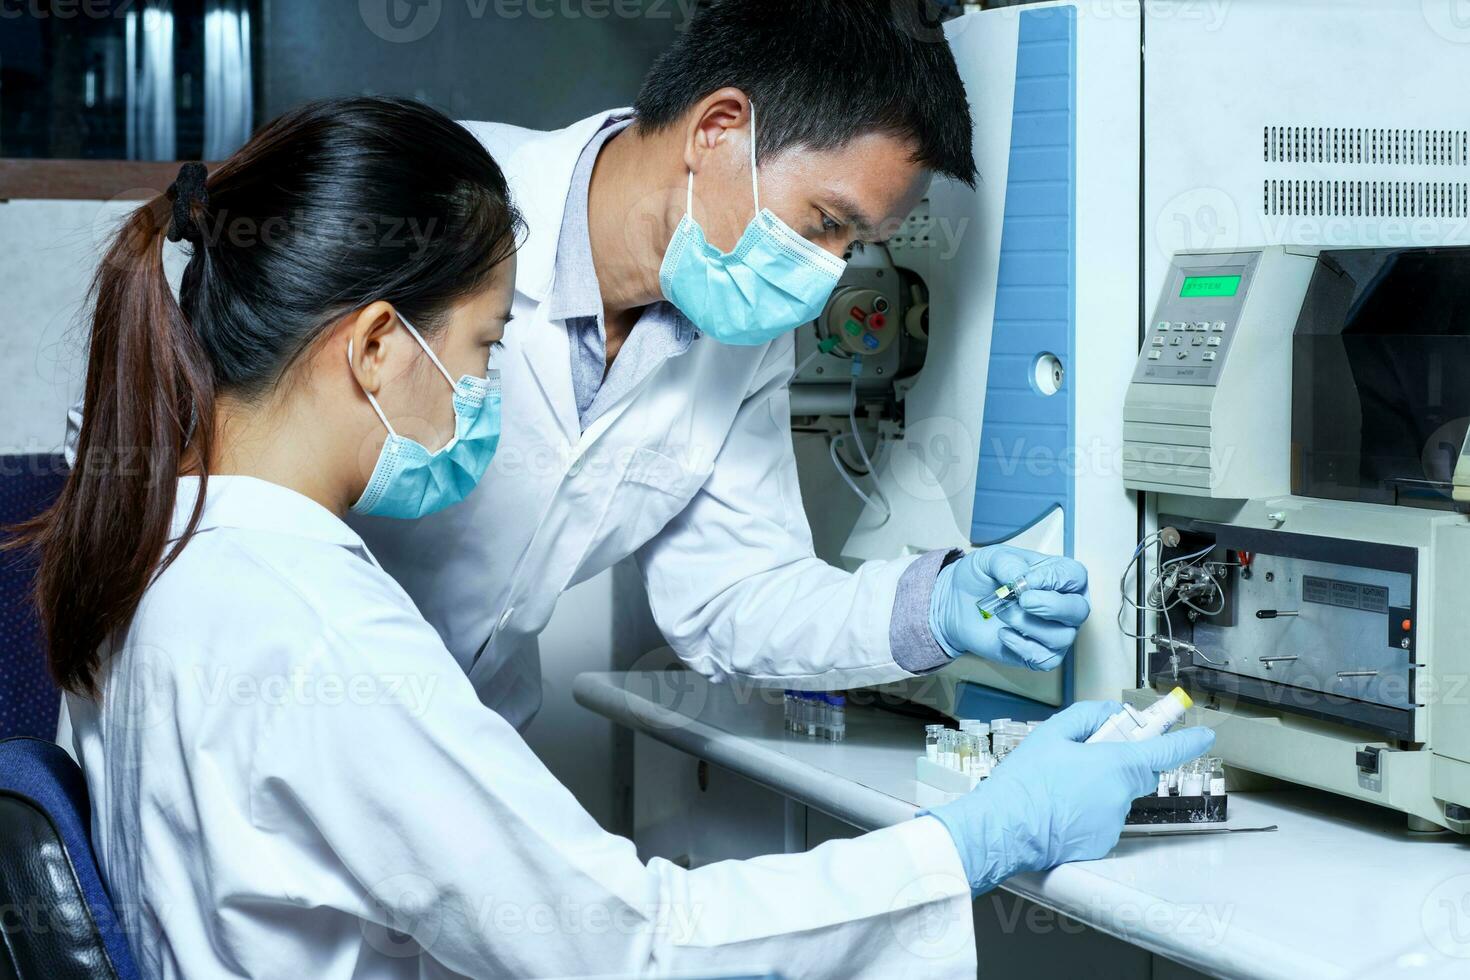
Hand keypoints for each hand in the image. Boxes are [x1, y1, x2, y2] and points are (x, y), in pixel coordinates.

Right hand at [926, 701, 1215, 894]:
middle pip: (1138, 773)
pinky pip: (1104, 819)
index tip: (1204, 736)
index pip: (1164, 750)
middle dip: (1122, 762)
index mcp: (1114, 764)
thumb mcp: (1051, 733)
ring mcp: (1112, 823)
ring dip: (1100, 788)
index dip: (1188, 741)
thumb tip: (1110, 714)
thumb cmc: (1023, 783)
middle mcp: (1120, 796)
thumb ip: (1088, 716)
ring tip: (1060, 788)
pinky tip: (1060, 808)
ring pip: (1118, 796)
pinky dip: (1088, 811)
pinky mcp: (1101, 843)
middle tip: (1088, 757)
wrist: (1002, 828)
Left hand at [929, 546, 1089, 669]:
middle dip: (1051, 606)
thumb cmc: (982, 577)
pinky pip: (1045, 659)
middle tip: (1023, 601)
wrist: (958, 604)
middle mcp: (1066, 605)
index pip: (1075, 576)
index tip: (1025, 580)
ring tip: (1002, 612)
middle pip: (1079, 610)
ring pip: (1061, 637)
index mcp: (1060, 576)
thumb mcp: (989, 559)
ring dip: (1026, 624)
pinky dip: (1021, 646)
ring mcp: (1057, 632)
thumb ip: (1007, 562)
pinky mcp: (1042, 655)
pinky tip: (1002, 634)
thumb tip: (1021, 577)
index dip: (1053, 579)